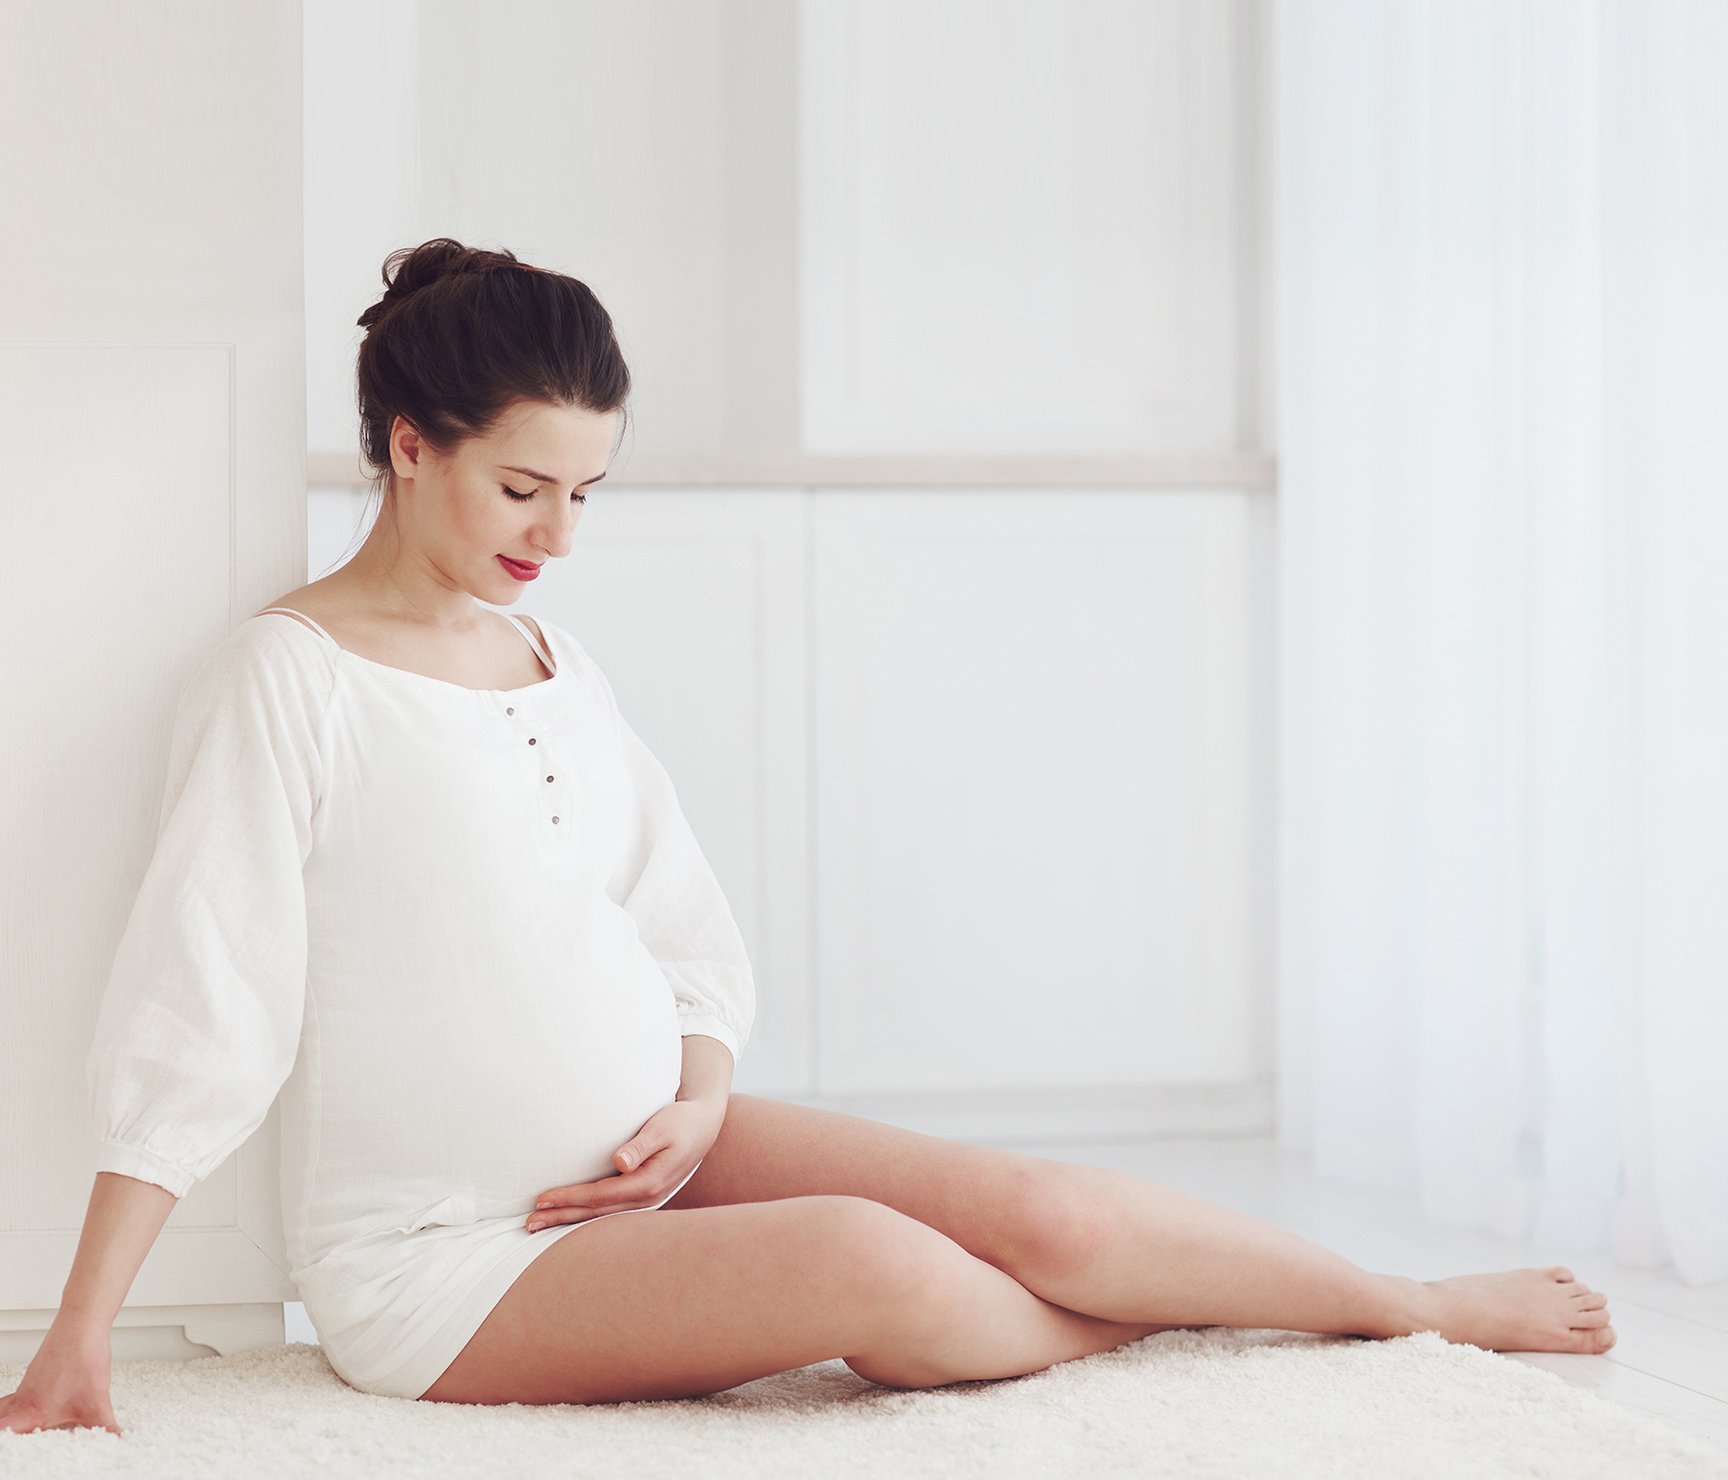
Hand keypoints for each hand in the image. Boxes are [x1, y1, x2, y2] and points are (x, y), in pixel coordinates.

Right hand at [0, 1323, 122, 1435]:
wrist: (82, 1325)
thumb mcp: (97, 1402)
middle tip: (11, 1438)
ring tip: (16, 1428)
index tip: (10, 1447)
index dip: (4, 1440)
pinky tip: (38, 1405)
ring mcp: (27, 1386)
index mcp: (30, 1413)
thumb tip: (116, 1439)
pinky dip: (19, 1404)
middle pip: (0, 1418)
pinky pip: (19, 1394)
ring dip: (7, 1418)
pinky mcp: (36, 1374)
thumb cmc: (83, 1360)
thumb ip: (105, 1426)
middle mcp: (22, 1401)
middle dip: (3, 1430)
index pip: (2, 1432)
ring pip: (5, 1406)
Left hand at [527, 1097, 724, 1231]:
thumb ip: (640, 1145)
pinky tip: (568, 1217)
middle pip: (595, 1213)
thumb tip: (619, 1162)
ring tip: (539, 1226)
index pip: (600, 1195)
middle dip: (561, 1217)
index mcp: (649, 1183)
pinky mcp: (642, 1196)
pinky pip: (608, 1211)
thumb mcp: (662, 1128)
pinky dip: (585, 1215)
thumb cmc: (681, 1122)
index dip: (570, 1197)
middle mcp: (647, 1198)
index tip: (541, 1198)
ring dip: (569, 1220)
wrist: (704, 1126)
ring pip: (600, 1216)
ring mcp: (645, 1201)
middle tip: (529, 1223)